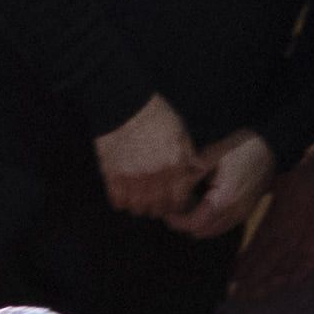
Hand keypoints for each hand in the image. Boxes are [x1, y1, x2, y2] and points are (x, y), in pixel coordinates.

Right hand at [94, 96, 205, 220]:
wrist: (124, 104)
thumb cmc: (154, 114)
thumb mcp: (180, 131)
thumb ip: (189, 154)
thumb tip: (200, 168)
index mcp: (175, 167)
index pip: (179, 201)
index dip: (177, 204)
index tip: (173, 201)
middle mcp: (156, 178)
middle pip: (158, 209)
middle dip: (159, 207)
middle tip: (156, 201)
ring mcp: (134, 180)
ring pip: (138, 209)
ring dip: (140, 206)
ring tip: (140, 198)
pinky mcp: (113, 177)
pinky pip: (118, 203)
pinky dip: (122, 201)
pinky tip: (124, 193)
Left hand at [168, 132, 277, 240]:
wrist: (269, 147)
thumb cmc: (239, 148)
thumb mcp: (210, 157)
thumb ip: (190, 176)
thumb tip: (171, 192)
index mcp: (223, 200)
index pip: (193, 224)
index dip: (176, 220)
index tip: (167, 211)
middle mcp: (234, 213)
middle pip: (201, 231)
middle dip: (185, 223)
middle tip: (175, 208)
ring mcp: (242, 214)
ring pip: (212, 231)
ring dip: (197, 223)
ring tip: (189, 205)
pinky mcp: (246, 212)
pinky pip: (223, 225)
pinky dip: (210, 220)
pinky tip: (204, 203)